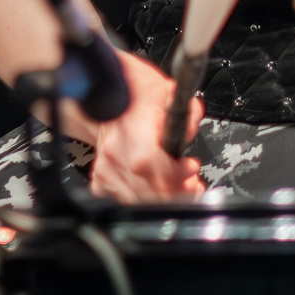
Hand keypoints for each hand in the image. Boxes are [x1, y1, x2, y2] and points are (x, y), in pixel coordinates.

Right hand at [83, 51, 203, 202]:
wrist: (113, 98)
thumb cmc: (140, 95)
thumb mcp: (171, 93)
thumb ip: (188, 113)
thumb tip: (193, 129)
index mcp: (131, 126)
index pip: (146, 161)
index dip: (172, 173)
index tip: (190, 167)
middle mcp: (114, 149)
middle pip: (147, 189)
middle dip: (178, 191)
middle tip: (192, 182)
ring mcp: (105, 168)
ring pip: (140, 201)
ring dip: (165, 198)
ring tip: (180, 185)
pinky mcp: (101, 180)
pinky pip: (128, 201)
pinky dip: (146, 199)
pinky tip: (157, 188)